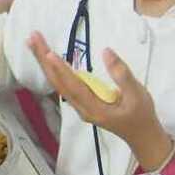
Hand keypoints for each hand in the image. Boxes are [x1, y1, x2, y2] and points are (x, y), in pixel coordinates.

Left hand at [26, 32, 170, 164]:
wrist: (141, 136)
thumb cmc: (141, 116)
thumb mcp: (138, 95)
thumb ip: (122, 74)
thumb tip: (106, 51)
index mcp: (94, 108)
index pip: (73, 86)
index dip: (61, 69)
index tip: (48, 53)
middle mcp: (81, 107)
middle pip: (58, 82)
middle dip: (43, 59)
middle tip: (32, 37)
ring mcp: (79, 105)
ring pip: (58, 82)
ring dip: (45, 63)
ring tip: (34, 43)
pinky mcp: (81, 101)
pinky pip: (63, 84)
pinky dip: (53, 69)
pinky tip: (47, 58)